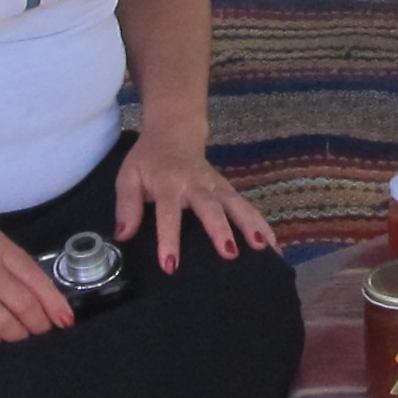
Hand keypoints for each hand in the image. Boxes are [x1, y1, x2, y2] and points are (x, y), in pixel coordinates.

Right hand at [0, 202, 75, 345]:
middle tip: (44, 329)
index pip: (36, 280)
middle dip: (41, 323)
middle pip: (25, 306)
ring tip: (23, 335)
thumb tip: (34, 282)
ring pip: (5, 324)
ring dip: (20, 335)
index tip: (65, 318)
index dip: (55, 303)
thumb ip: (10, 255)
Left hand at [113, 121, 276, 271]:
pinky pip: (247, 207)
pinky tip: (274, 246)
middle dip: (221, 229)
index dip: (169, 239)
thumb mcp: (128, 176)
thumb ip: (127, 206)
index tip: (171, 265)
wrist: (174, 132)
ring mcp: (216, 185)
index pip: (168, 213)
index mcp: (169, 183)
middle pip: (211, 206)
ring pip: (237, 204)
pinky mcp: (228, 189)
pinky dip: (262, 225)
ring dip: (251, 225)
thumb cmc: (149, 160)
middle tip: (230, 254)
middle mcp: (196, 184)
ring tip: (263, 248)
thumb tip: (123, 235)